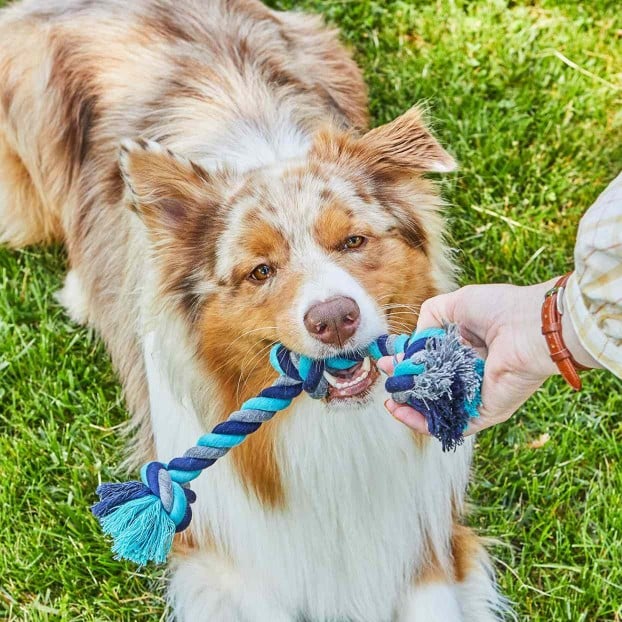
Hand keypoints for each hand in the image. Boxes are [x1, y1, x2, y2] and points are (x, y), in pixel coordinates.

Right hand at [379, 279, 597, 435]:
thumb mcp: (455, 304)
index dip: (406, 359)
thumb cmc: (498, 309)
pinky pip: (451, 424)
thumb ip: (430, 317)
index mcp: (464, 347)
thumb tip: (413, 343)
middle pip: (429, 384)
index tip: (388, 357)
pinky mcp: (483, 412)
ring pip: (437, 407)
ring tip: (390, 401)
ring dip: (410, 407)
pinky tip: (403, 412)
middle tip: (385, 375)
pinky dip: (424, 423)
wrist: (529, 327)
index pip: (430, 358)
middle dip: (404, 382)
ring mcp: (476, 394)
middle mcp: (469, 371)